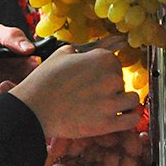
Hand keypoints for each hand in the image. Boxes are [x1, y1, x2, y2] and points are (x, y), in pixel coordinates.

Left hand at [0, 24, 38, 103]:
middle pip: (28, 92)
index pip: (40, 73)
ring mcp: (4, 92)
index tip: (25, 72)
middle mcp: (16, 79)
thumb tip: (30, 49)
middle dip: (15, 89)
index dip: (36, 75)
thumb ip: (12, 36)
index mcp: (23, 63)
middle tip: (4, 82)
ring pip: (9, 101)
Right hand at [10, 36, 140, 138]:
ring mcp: (111, 101)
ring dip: (122, 102)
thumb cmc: (45, 80)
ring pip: (132, 100)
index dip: (104, 71)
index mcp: (103, 58)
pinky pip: (132, 120)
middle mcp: (111, 78)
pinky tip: (121, 116)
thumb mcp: (64, 54)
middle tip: (91, 94)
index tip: (96, 79)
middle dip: (111, 87)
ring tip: (106, 105)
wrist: (33, 108)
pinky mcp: (107, 123)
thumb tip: (115, 41)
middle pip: (122, 81)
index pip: (115, 62)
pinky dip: (130, 117)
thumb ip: (91, 48)